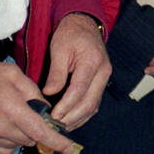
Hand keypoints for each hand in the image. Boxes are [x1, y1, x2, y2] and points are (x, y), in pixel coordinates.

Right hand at [0, 57, 74, 153]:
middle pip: (31, 139)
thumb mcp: (13, 74)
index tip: (69, 149)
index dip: (57, 142)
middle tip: (30, 116)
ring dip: (22, 136)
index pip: (40, 131)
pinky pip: (2, 151)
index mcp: (11, 108)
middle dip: (37, 131)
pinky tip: (5, 127)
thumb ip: (34, 92)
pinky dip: (9, 142)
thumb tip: (48, 110)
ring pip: (17, 146)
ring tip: (13, 118)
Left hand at [43, 13, 110, 129]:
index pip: (79, 89)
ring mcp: (104, 79)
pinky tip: (70, 121)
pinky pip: (94, 104)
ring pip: (93, 106)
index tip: (53, 115)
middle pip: (90, 102)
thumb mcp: (59, 48)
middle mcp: (103, 73)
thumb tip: (49, 94)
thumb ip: (56, 73)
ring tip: (60, 128)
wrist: (85, 25)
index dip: (66, 105)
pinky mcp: (101, 84)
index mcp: (93, 62)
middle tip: (55, 126)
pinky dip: (82, 115)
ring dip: (77, 120)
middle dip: (72, 117)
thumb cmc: (71, 34)